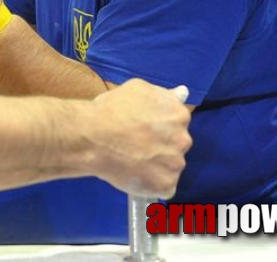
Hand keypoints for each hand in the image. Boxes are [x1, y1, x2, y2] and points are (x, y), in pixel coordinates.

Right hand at [89, 79, 191, 198]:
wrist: (93, 137)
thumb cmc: (111, 110)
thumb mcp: (137, 89)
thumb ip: (163, 95)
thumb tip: (182, 93)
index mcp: (179, 114)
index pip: (177, 123)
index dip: (158, 126)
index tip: (142, 128)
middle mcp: (183, 140)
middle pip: (176, 145)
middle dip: (161, 145)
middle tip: (136, 145)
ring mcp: (176, 164)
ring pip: (170, 166)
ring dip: (157, 165)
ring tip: (132, 161)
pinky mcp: (166, 185)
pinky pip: (164, 186)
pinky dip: (152, 183)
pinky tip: (135, 175)